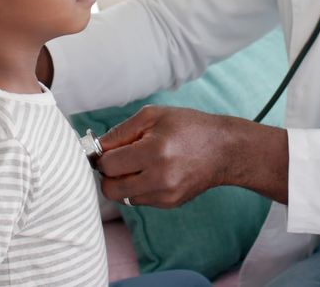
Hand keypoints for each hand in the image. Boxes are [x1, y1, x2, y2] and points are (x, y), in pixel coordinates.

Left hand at [96, 105, 289, 207]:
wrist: (224, 150)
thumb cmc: (188, 126)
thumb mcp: (153, 116)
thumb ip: (120, 132)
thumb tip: (94, 149)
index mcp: (154, 151)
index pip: (107, 164)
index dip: (101, 155)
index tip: (107, 148)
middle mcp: (160, 178)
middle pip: (109, 189)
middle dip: (108, 173)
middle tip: (118, 159)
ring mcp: (166, 195)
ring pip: (122, 197)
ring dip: (123, 181)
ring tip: (139, 164)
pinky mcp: (170, 203)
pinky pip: (139, 200)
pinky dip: (138, 187)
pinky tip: (153, 172)